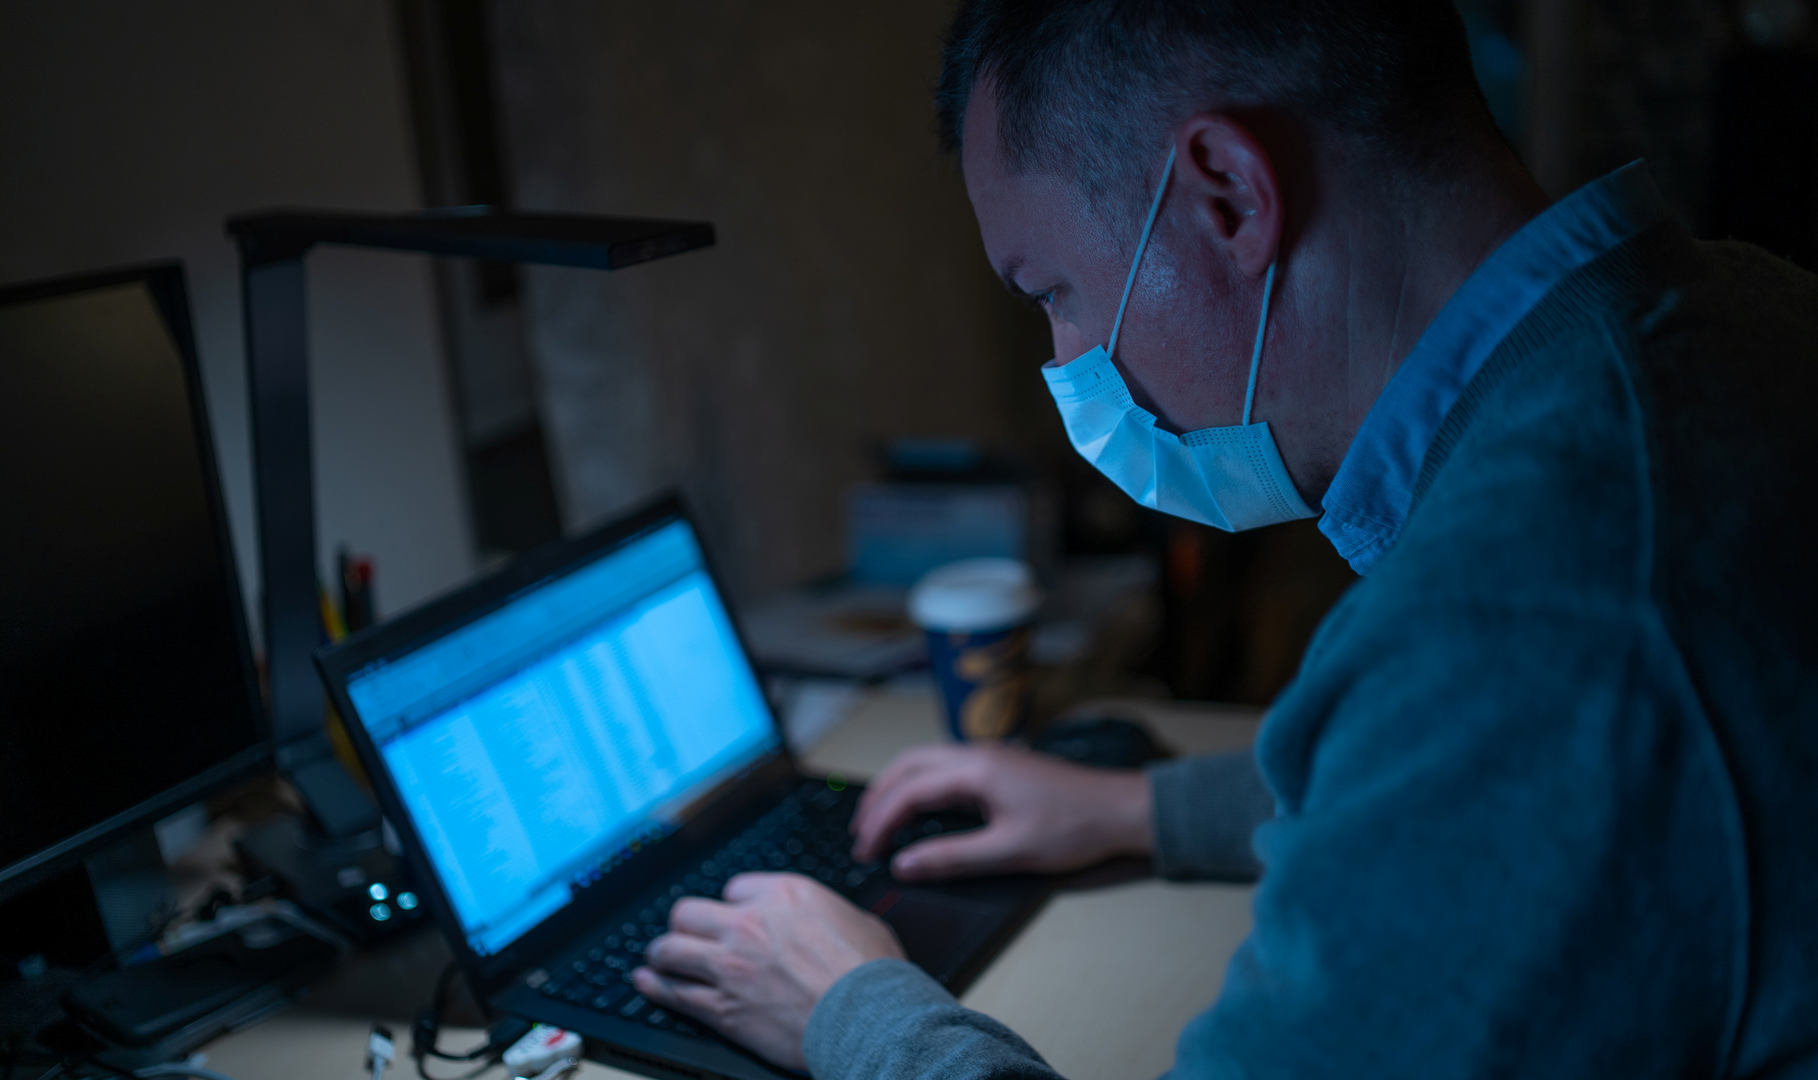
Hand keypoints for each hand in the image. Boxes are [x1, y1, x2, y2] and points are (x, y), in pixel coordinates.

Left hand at [634, 872, 904, 1069]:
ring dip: (663, 952)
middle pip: (689, 912)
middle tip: (688, 933)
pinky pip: (673, 992)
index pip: (734, 889)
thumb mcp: (857, 920)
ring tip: (660, 956)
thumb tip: (826, 919)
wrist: (868, 1019)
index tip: (733, 917)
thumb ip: (826, 913)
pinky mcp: (721, 1007)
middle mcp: (748, 924)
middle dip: (687, 923)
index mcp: (783, 895)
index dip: (733, 905)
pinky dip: (654, 986)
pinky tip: (645, 981)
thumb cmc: (872, 975)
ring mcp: (729, 966)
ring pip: (670, 948)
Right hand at [850, 742, 1153, 881]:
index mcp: (975, 770)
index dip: (879, 822)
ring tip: (879, 820)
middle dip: (878, 797)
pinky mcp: (998, 767)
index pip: (908, 791)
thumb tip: (905, 864)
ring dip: (897, 788)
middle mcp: (976, 754)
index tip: (865, 851)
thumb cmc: (1074, 827)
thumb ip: (951, 858)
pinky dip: (919, 786)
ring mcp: (988, 757)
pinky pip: (945, 769)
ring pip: (924, 762)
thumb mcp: (1009, 851)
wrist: (1120, 810)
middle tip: (861, 833)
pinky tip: (919, 808)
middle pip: (907, 765)